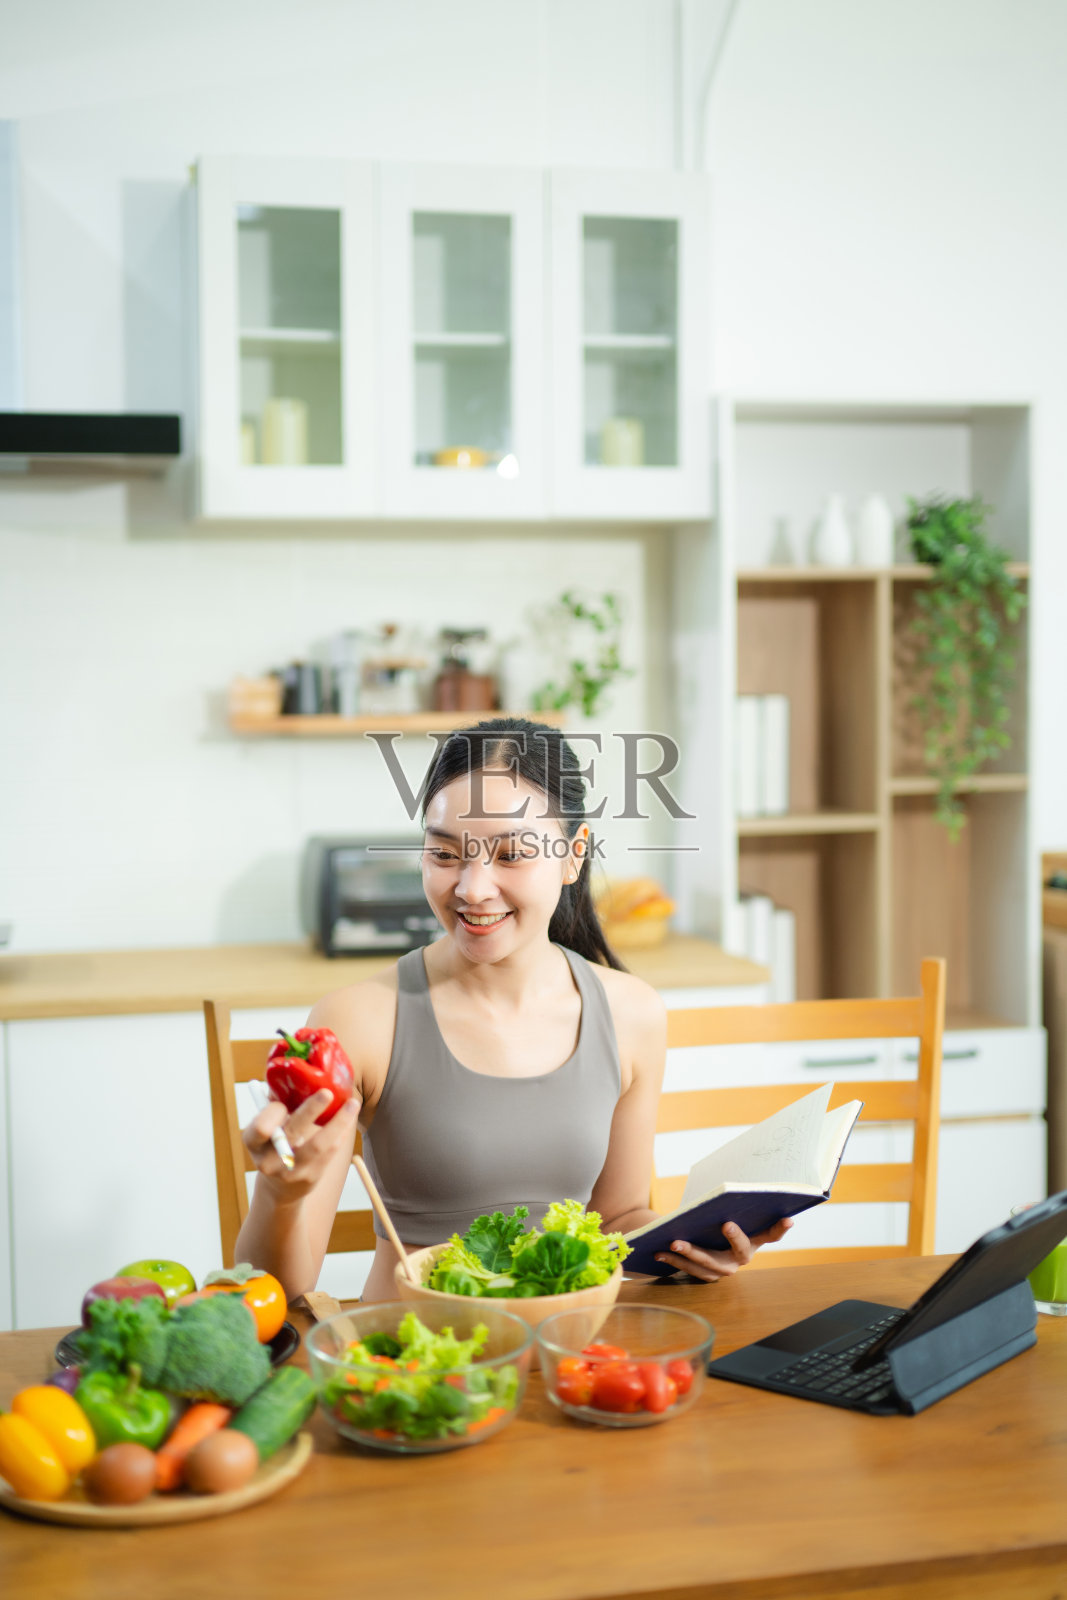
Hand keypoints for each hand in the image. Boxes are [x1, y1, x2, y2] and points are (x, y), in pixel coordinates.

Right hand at [242, 1088, 357, 1203]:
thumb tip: (296, 1071)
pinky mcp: (310, 1178)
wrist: (280, 1186)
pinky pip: (330, 1153)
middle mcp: (269, 1160)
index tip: (285, 1102)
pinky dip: (341, 1133)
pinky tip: (349, 1119)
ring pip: (317, 1145)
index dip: (273, 1113)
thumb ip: (276, 1105)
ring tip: (352, 1104)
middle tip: (327, 1092)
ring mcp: (290, 1172)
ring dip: (338, 1122)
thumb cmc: (275, 1142)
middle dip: (309, 1111)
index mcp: (253, 1142)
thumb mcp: (267, 1126)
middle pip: (291, 1133)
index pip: (261, 1127)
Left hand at [654, 1217, 793, 1281]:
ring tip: (674, 1242)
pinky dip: (674, 1261)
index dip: (780, 1228)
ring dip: (691, 1253)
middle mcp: (741, 1258)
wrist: (696, 1240)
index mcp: (753, 1240)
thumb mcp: (723, 1213)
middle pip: (740, 1250)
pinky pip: (690, 1270)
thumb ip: (727, 1207)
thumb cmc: (714, 1220)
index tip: (788, 1218)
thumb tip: (726, 1190)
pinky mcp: (706, 1276)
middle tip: (726, 1223)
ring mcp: (724, 1270)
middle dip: (735, 1238)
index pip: (771, 1234)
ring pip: (709, 1264)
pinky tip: (659, 1252)